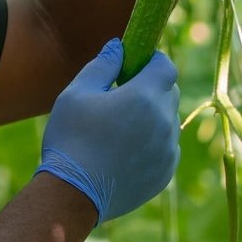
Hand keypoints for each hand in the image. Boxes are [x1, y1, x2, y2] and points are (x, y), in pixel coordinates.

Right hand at [36, 40, 179, 223]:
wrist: (72, 194)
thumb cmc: (71, 138)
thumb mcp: (77, 93)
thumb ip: (103, 65)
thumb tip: (119, 47)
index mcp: (144, 97)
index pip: (166, 67)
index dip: (153, 61)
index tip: (135, 64)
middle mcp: (164, 122)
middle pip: (170, 92)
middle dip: (151, 88)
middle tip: (122, 96)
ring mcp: (168, 151)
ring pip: (168, 121)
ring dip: (152, 117)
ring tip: (120, 129)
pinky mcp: (165, 173)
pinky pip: (166, 148)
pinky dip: (152, 143)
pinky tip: (124, 151)